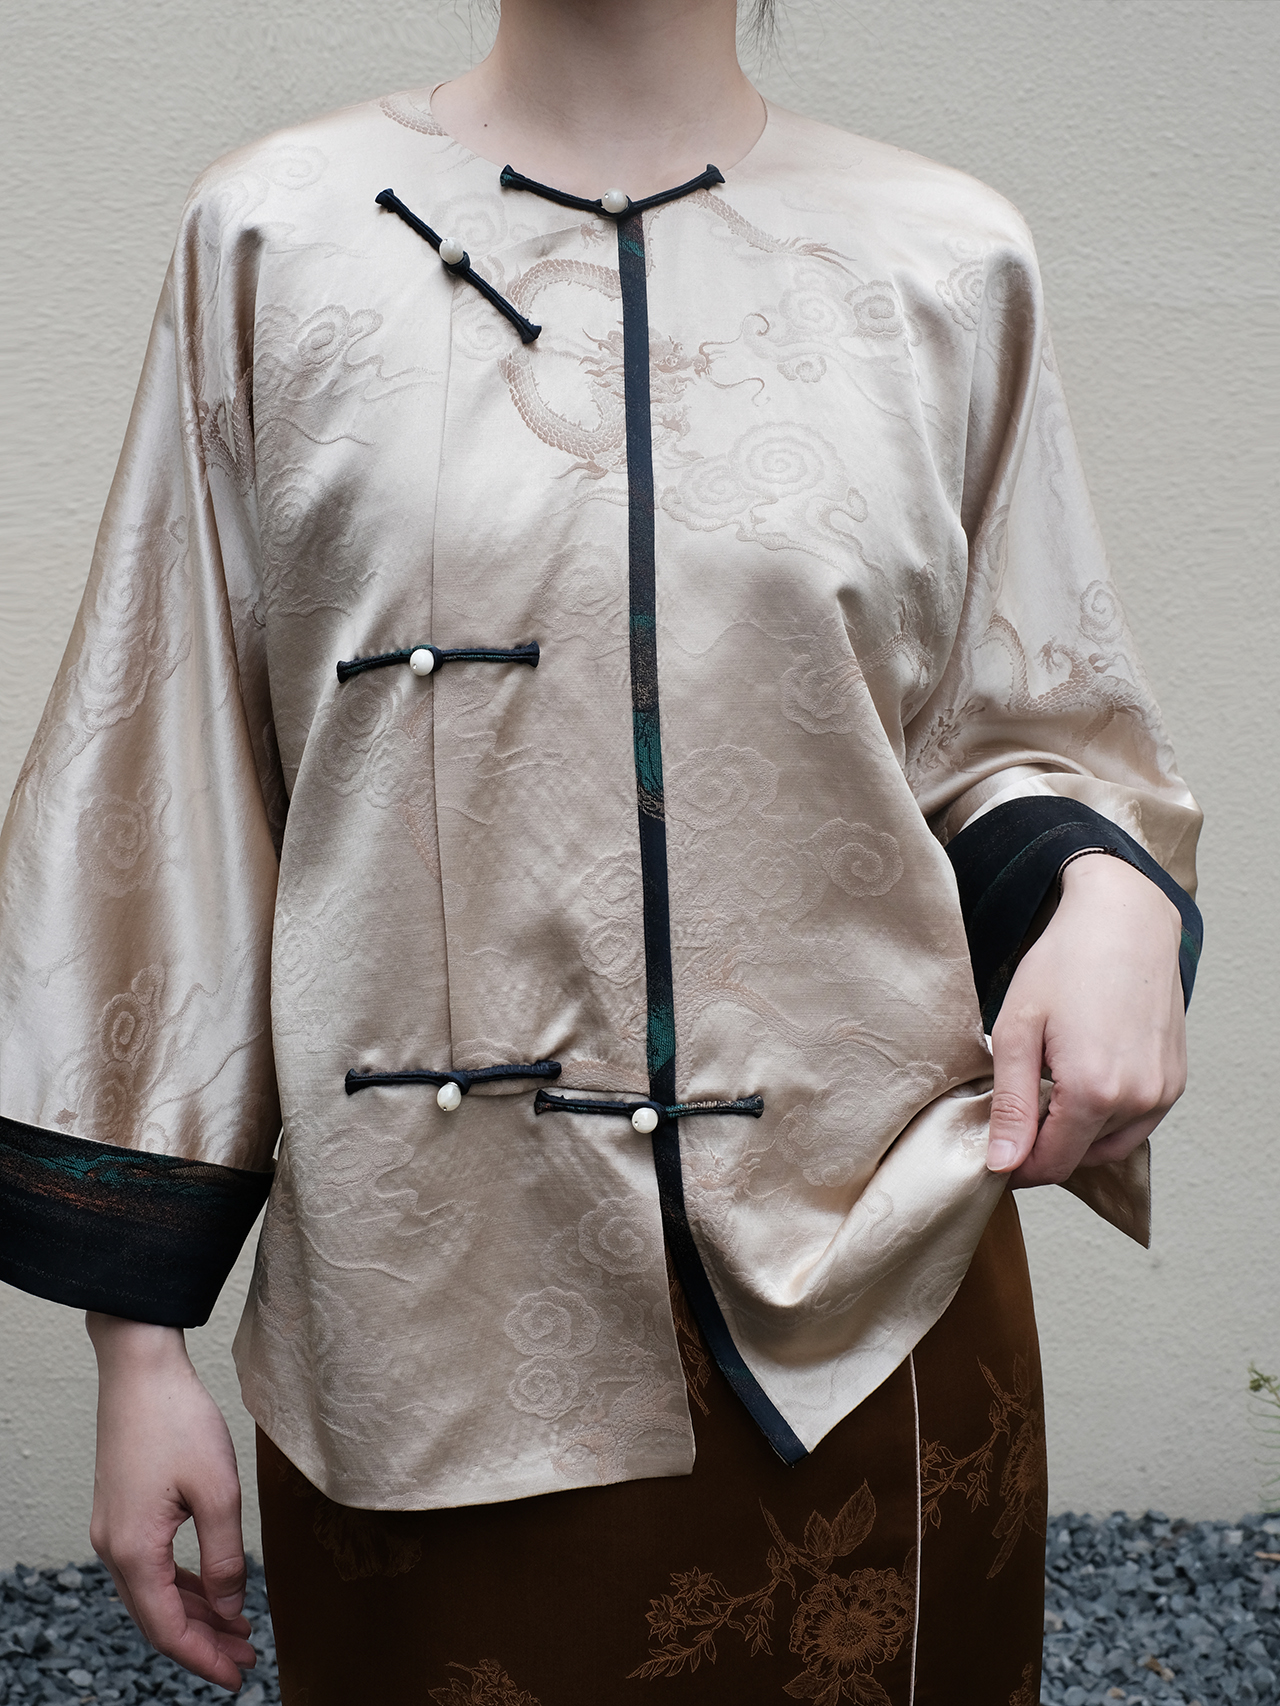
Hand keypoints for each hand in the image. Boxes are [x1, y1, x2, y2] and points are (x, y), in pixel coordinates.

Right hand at [85, 1313, 256, 1689]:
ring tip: (238, 1627)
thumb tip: (232, 1606)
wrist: (140, 1370)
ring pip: (155, 1594)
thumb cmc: (178, 1421)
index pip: (167, 1630)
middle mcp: (114, 1549)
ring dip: (196, 1613)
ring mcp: (114, 1530)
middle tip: (246, 1657)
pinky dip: (182, 1584)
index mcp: (135, 1552)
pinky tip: (213, 1587)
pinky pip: (152, 1567)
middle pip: (158, 1618)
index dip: (203, 1658)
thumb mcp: (217, 1490)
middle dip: (203, 1642)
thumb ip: (225, 1555)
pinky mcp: (123, 1512)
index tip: (237, 1676)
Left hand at [985, 852, 1186, 1185]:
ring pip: (1110, 1146)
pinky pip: (1136, 1124)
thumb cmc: (1066, 964)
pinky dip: (1106, 1121)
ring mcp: (1163, 1091)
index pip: (1052, 1164)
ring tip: (1047, 1098)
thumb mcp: (1018, 1031)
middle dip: (1043, 1150)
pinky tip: (1082, 1088)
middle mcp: (1138, 1099)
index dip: (1017, 1168)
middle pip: (1080, 1158)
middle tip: (1015, 1119)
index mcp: (1095, 1091)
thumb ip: (1012, 1104)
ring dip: (1076, 1137)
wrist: (1123, 920)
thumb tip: (1002, 1163)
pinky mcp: (1175, 1080)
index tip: (995, 1156)